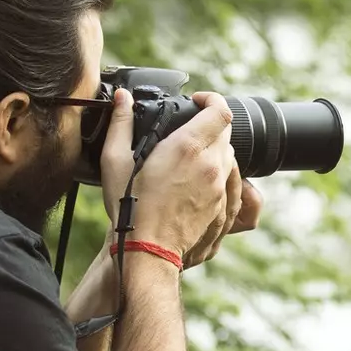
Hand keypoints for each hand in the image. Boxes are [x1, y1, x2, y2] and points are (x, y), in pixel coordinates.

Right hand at [101, 90, 239, 264]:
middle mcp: (211, 166)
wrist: (147, 252)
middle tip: (188, 133)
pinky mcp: (224, 209)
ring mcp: (221, 189)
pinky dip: (223, 178)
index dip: (212, 99)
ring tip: (192, 160)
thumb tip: (123, 98)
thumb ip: (120, 124)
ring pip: (231, 159)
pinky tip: (204, 183)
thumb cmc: (129, 209)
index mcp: (188, 147)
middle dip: (210, 126)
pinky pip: (235, 185)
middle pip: (226, 133)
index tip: (198, 101)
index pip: (220, 111)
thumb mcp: (115, 162)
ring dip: (216, 153)